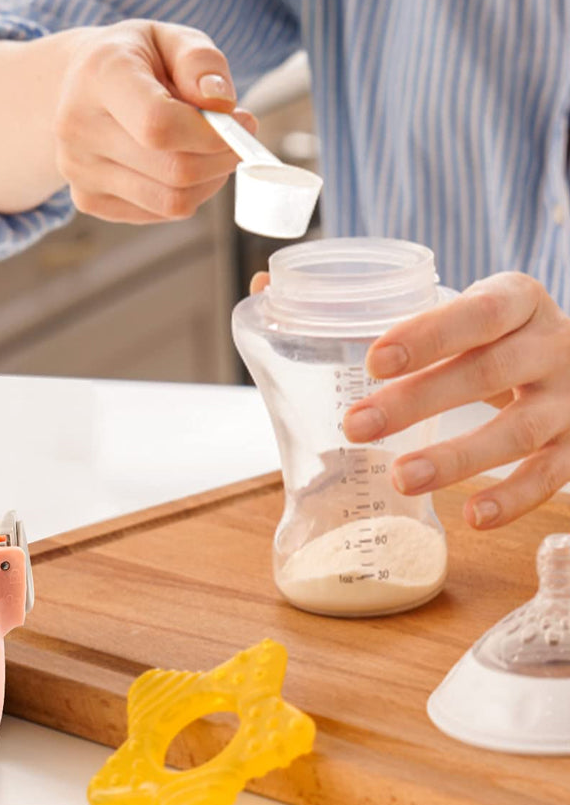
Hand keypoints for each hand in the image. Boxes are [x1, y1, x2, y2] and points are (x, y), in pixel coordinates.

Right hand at [55, 20, 255, 222]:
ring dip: (208, 181)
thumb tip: (221, 104)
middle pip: (172, 170)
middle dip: (221, 158)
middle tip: (237, 137)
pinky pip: (158, 213)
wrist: (73, 84)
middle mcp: (79, 127)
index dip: (211, 134)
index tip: (241, 121)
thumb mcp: (170, 37)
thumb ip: (201, 61)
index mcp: (100, 77)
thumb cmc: (133, 59)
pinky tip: (181, 164)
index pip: (158, 124)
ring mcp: (77, 170)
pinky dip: (185, 194)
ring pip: (170, 201)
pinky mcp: (87, 199)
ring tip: (210, 150)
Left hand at [339, 273, 569, 528]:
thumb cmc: (482, 332)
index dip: (428, 335)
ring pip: (521, 429)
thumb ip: (364, 301)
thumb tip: (263, 286)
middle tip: (356, 426)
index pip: (477, 312)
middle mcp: (550, 345)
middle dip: (419, 401)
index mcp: (515, 300)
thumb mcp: (445, 305)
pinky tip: (473, 517)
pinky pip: (552, 475)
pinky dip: (515, 498)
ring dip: (460, 457)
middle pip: (488, 371)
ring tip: (402, 478)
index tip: (373, 361)